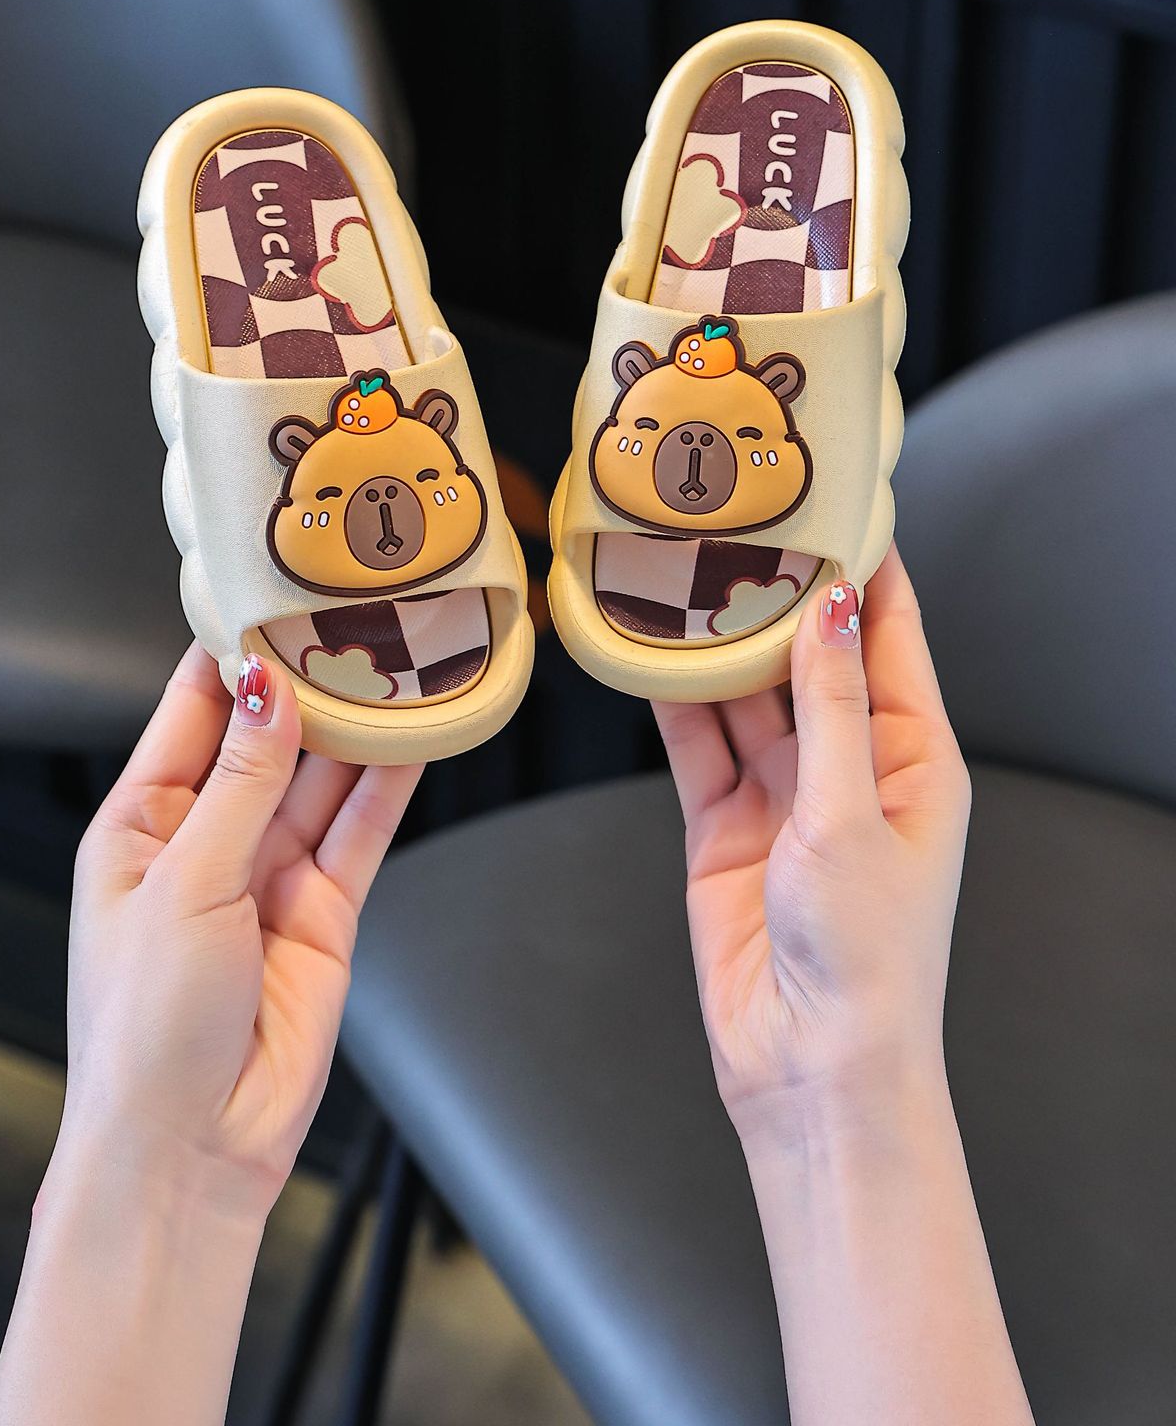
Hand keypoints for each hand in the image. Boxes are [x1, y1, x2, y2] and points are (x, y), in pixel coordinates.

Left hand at [61, 644, 420, 1220]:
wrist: (191, 1149)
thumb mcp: (185, 882)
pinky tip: (418, 735)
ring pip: (323, 778)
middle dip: (310, 681)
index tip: (278, 594)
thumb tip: (267, 687)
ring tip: (404, 658)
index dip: (234, 653)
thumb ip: (242, 781)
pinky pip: (362, 832)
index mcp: (141, 824)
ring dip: (359, 726)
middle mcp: (207, 840)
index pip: (192, 711)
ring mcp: (270, 875)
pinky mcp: (326, 912)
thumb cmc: (145, 1029)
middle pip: (268, 737)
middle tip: (360, 615)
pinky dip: (391, 784)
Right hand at [654, 544, 969, 1147]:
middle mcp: (853, 767)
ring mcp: (787, 796)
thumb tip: (829, 602)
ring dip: (719, 640)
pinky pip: (699, 745)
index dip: (866, 564)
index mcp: (917, 758)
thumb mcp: (853, 812)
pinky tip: (650, 650)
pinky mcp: (726, 827)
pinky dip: (674, 700)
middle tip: (732, 518)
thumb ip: (828, 703)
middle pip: (810, 654)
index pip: (891, 634)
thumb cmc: (868, 958)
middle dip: (775, 591)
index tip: (833, 496)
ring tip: (681, 567)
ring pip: (747, 693)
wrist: (810, 1070)